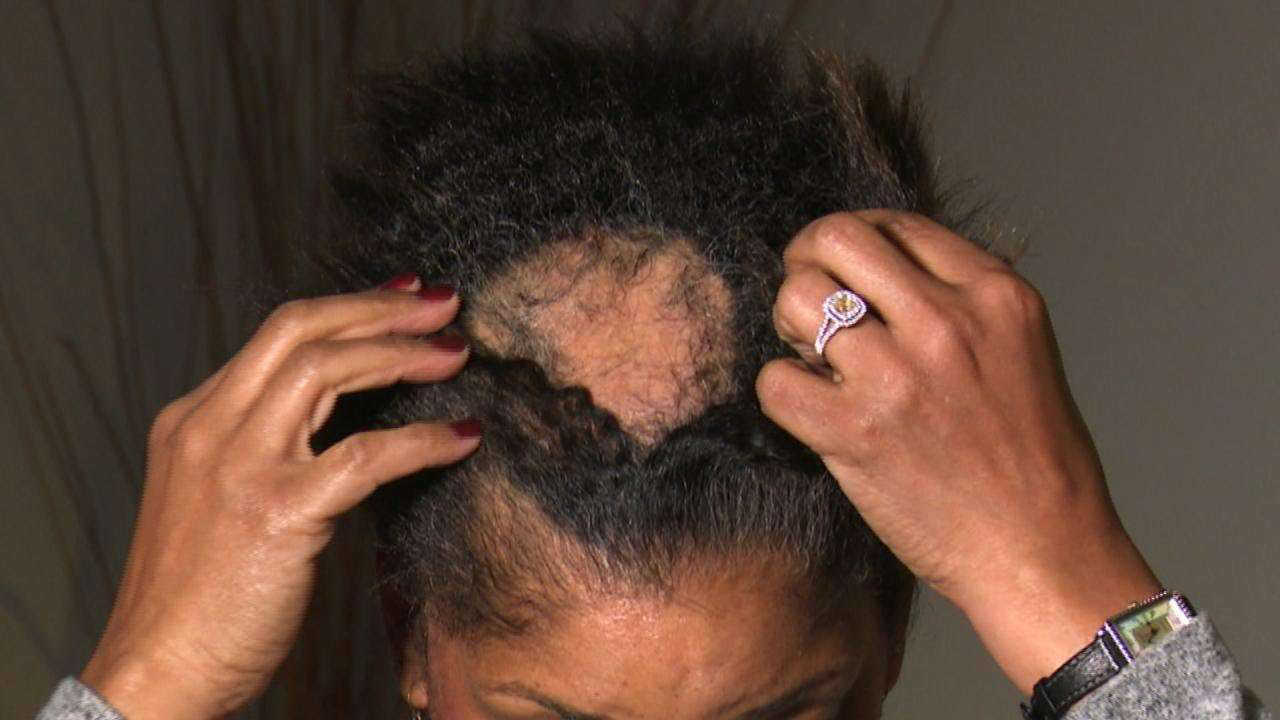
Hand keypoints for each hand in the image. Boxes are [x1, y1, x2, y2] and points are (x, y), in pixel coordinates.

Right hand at [80, 276, 480, 718]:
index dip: (349, 308)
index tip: (402, 298)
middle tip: (443, 303)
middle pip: (301, 330)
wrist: (156, 674)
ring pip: (327, 370)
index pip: (278, 334)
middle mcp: (209, 427)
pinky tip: (461, 437)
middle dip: (380, 308)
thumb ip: (261, 450)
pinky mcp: (276, 512)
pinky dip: (423, 439)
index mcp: (194, 420)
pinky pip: (367, 454)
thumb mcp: (216, 500)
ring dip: (401, 353)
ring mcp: (239, 465)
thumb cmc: (197, 601)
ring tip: (456, 352)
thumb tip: (338, 420)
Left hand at [757, 211, 1160, 693]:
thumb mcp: (1020, 351)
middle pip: (835, 238)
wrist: (1042, 552)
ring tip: (815, 363)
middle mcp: (947, 320)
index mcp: (994, 293)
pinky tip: (813, 413)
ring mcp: (899, 374)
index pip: (894, 224)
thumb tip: (880, 276)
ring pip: (796, 297)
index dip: (855, 245)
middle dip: (807, 264)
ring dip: (790, 327)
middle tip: (811, 308)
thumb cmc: (1034, 462)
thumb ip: (959, 303)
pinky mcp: (857, 432)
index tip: (846, 277)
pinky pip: (775, 381)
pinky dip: (782, 394)